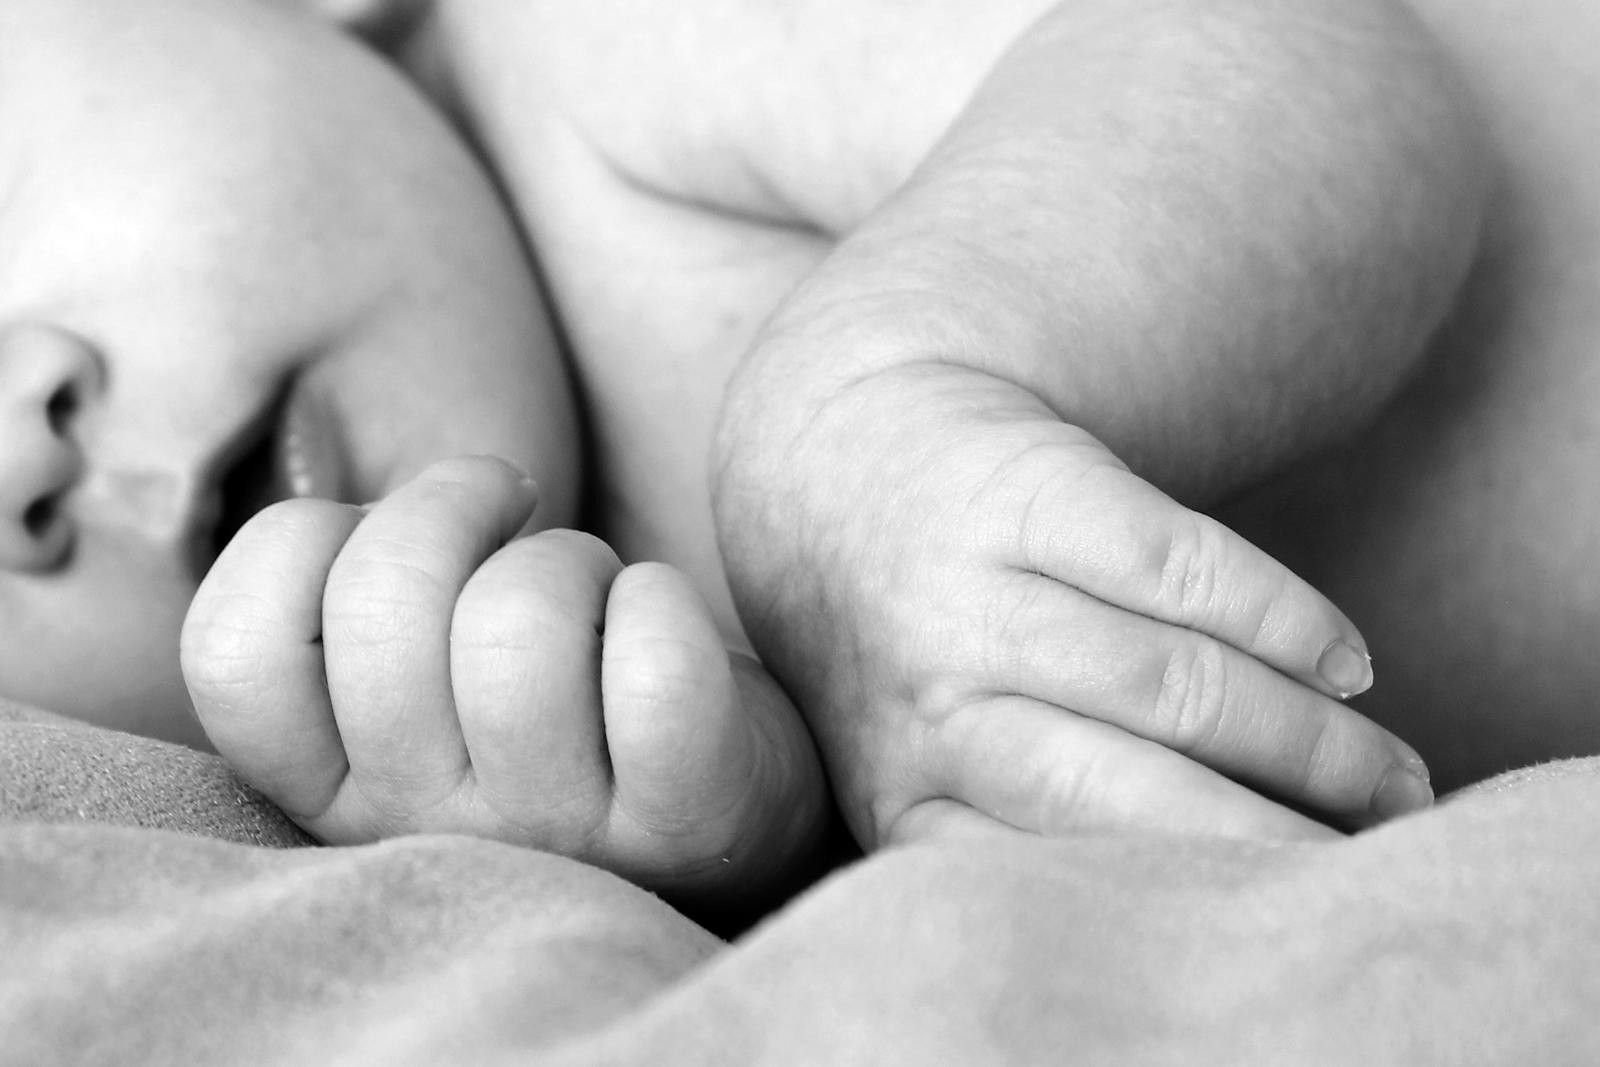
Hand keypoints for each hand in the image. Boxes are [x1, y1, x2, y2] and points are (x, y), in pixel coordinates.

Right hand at [182, 456, 826, 898]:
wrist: (718, 792)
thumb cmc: (549, 684)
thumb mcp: (419, 652)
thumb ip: (358, 587)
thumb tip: (342, 473)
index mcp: (333, 787)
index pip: (231, 654)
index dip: (301, 539)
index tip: (381, 528)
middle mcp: (426, 828)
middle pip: (381, 605)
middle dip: (452, 502)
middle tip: (509, 513)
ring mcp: (553, 835)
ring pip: (518, 624)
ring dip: (567, 558)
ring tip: (591, 590)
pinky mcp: (679, 820)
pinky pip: (656, 669)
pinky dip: (662, 602)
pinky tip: (656, 621)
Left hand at [717, 363, 1430, 848]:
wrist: (848, 455)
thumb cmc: (926, 636)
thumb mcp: (933, 747)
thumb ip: (1035, 813)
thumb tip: (1231, 877)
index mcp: (904, 793)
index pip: (1056, 870)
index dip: (1184, 898)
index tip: (1277, 916)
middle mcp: (930, 701)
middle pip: (1131, 792)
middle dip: (1272, 834)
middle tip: (1371, 855)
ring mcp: (975, 591)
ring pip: (1176, 687)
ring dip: (1308, 740)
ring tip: (1391, 774)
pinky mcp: (1031, 487)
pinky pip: (1186, 571)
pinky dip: (1286, 621)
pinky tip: (1347, 662)